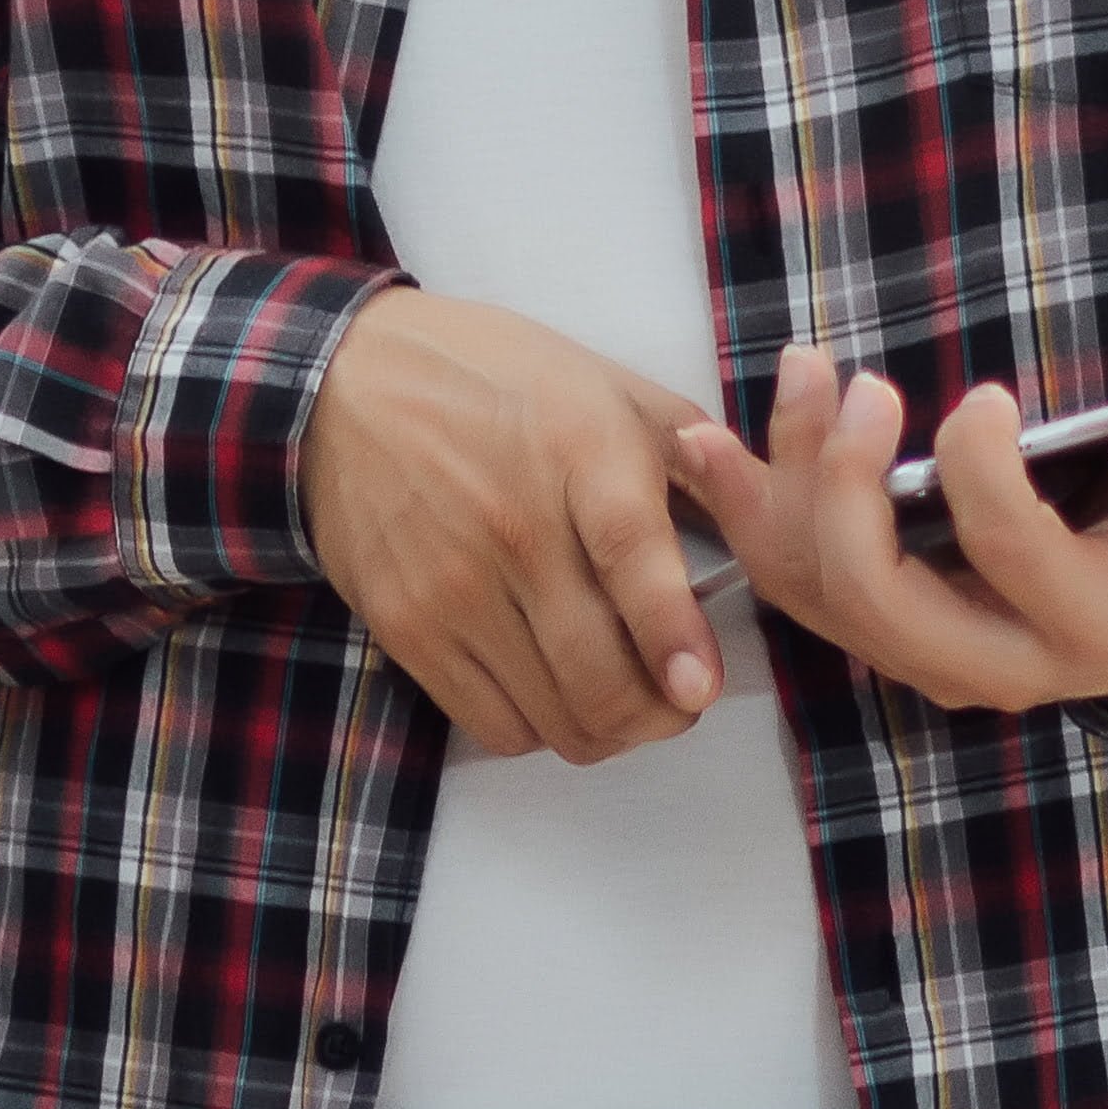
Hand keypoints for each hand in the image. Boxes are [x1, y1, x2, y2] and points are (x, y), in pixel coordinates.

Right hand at [308, 290, 724, 760]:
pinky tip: (553, 690)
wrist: (342, 385)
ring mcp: (452, 585)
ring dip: (605, 730)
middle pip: (595, 669)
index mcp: (576, 448)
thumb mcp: (604, 383)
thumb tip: (765, 508)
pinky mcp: (406, 626)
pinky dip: (538, 728)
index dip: (670, 630)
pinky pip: (491, 722)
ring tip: (623, 701)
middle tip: (680, 702)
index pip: (628, 554)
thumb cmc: (492, 379)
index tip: (700, 685)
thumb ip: (691, 448)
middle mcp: (513, 524)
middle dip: (658, 715)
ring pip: (552, 716)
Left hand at [671, 344, 1107, 716]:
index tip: (987, 396)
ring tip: (770, 391)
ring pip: (825, 599)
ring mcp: (939, 660)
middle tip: (856, 386)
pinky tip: (713, 453)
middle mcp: (1000, 662)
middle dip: (844, 488)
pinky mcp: (901, 639)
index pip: (1006, 550)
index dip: (980, 468)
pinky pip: (807, 593)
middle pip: (880, 597)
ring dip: (779, 496)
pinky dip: (755, 523)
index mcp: (1088, 622)